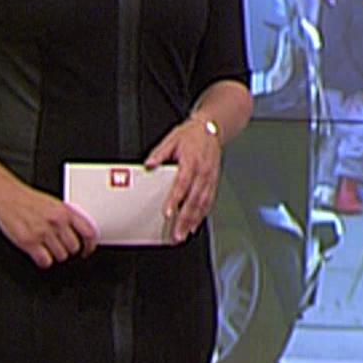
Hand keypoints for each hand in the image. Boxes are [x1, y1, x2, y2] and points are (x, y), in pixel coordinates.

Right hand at [0, 184, 97, 268]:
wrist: (6, 196)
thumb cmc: (28, 200)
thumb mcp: (55, 204)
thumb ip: (68, 217)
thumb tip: (80, 232)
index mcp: (65, 211)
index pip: (88, 232)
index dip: (90, 245)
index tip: (87, 251)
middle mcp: (56, 222)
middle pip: (74, 248)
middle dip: (68, 250)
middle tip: (60, 248)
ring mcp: (43, 232)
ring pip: (61, 256)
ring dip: (55, 256)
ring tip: (47, 248)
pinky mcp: (29, 242)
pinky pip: (45, 261)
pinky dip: (43, 261)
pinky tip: (39, 254)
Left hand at [145, 117, 223, 242]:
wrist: (211, 129)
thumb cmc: (192, 135)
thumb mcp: (171, 139)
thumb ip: (159, 154)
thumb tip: (149, 165)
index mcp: (191, 162)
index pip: (182, 184)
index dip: (174, 200)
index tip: (167, 213)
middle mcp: (202, 172)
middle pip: (193, 200)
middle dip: (185, 219)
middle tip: (177, 234)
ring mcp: (210, 178)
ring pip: (202, 204)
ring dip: (193, 221)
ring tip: (184, 233)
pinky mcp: (213, 182)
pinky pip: (209, 201)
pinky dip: (202, 215)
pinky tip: (195, 224)